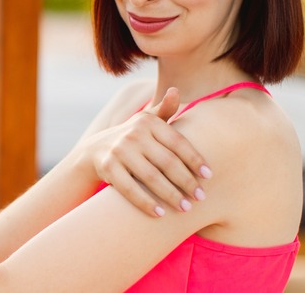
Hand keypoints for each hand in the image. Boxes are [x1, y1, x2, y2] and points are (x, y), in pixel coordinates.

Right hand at [81, 87, 211, 216]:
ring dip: (170, 195)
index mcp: (148, 122)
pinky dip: (145, 202)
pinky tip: (159, 214)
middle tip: (201, 197)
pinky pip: (129, 189)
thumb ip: (164, 110)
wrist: (95, 149)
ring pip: (150, 177)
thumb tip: (175, 90)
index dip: (195, 159)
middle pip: (167, 162)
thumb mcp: (146, 121)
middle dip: (186, 181)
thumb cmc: (133, 137)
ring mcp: (119, 151)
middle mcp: (133, 134)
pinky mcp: (108, 167)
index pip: (178, 142)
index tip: (209, 176)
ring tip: (185, 208)